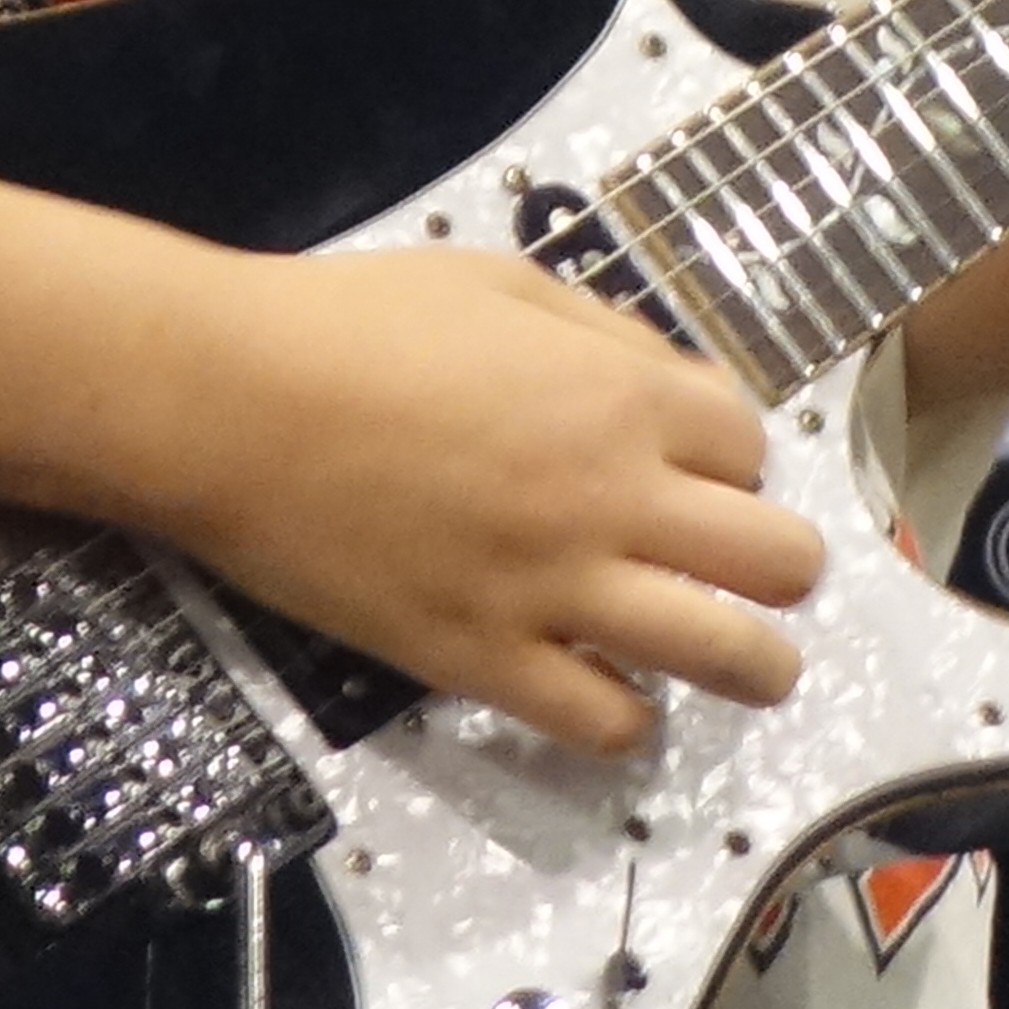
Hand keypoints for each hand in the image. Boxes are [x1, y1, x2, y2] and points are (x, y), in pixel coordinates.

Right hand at [136, 246, 822, 759]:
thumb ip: (604, 335)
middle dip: (781, 564)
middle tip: (744, 568)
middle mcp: (613, 499)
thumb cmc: (353, 322)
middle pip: (779, 560)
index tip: (696, 465)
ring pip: (728, 658)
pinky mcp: (483, 663)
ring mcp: (553, 591)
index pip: (751, 444)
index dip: (733, 455)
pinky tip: (613, 692)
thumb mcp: (499, 283)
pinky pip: (604, 724)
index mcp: (620, 396)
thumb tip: (673, 388)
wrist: (228, 402)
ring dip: (754, 663)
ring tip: (742, 661)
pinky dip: (627, 719)